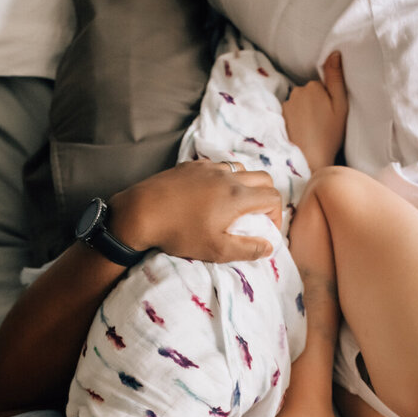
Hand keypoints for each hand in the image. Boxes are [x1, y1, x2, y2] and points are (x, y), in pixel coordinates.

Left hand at [109, 159, 282, 261]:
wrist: (141, 212)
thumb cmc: (180, 233)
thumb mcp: (216, 250)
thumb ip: (247, 249)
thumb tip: (268, 247)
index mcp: (237, 196)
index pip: (273, 197)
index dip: (276, 216)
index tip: (265, 231)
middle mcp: (227, 176)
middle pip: (263, 178)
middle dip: (266, 197)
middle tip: (256, 217)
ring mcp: (208, 167)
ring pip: (240, 169)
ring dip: (246, 185)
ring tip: (233, 206)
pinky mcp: (191, 165)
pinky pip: (217, 167)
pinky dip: (223, 179)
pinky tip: (209, 195)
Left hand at [283, 52, 347, 171]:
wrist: (311, 160)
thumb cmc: (330, 135)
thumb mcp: (341, 105)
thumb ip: (336, 78)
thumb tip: (334, 53)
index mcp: (313, 86)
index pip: (321, 85)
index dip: (328, 99)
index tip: (331, 113)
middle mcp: (297, 91)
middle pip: (309, 92)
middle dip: (316, 103)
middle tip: (324, 123)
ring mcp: (287, 104)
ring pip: (300, 103)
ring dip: (306, 112)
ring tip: (314, 129)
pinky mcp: (281, 116)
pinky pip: (292, 113)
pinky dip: (298, 120)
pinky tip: (304, 132)